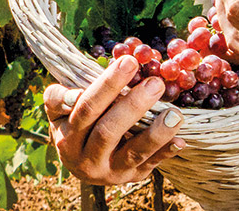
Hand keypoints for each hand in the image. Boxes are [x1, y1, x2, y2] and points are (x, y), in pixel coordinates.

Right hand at [43, 55, 185, 185]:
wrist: (81, 162)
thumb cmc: (75, 123)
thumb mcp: (59, 111)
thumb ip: (60, 97)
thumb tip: (75, 93)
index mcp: (67, 137)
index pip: (87, 108)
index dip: (107, 85)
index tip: (129, 61)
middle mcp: (85, 159)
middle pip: (109, 131)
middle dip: (134, 105)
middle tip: (155, 82)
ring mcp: (109, 172)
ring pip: (132, 153)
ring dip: (155, 133)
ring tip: (175, 114)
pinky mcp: (130, 177)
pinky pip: (149, 165)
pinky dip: (165, 153)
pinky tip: (179, 141)